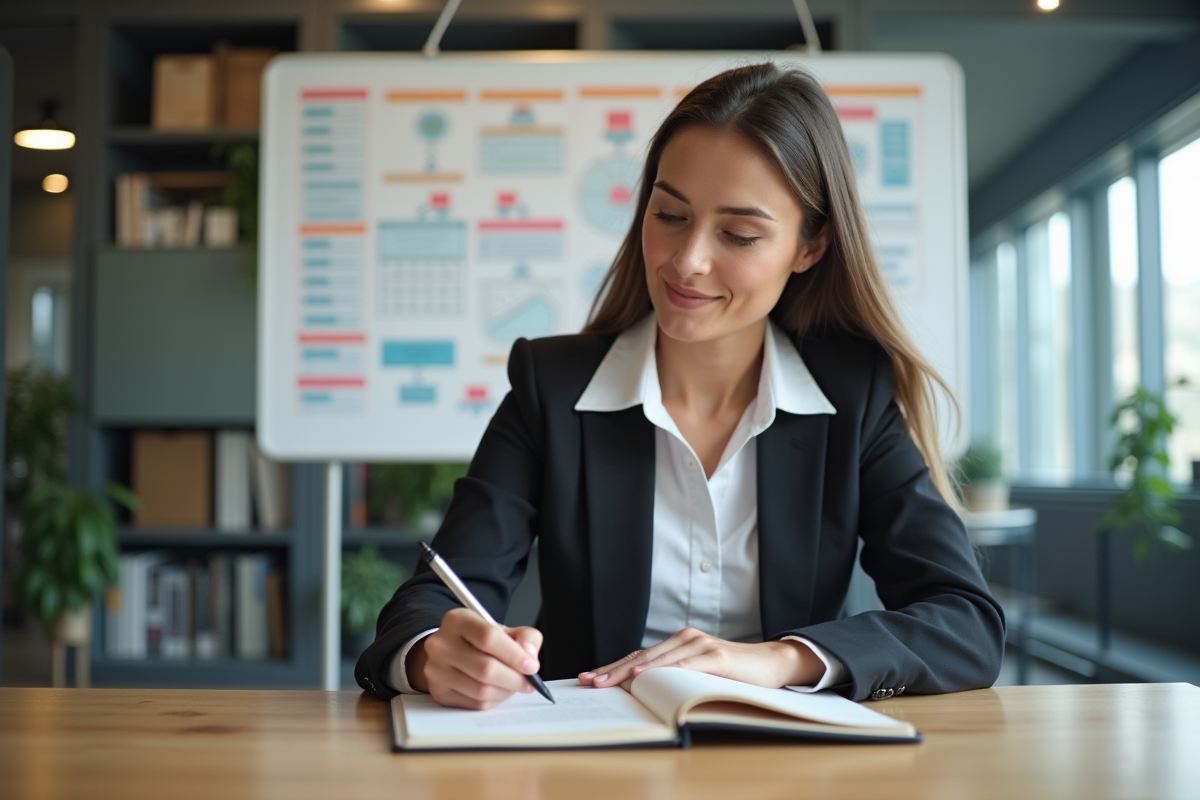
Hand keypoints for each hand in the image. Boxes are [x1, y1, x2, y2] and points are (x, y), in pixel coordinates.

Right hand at [407, 608, 542, 709]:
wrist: (450, 651)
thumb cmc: (479, 641)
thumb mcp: (504, 630)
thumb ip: (525, 636)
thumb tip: (530, 656)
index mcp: (457, 620)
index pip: (488, 637)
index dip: (515, 655)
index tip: (531, 666)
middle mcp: (441, 644)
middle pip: (485, 668)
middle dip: (514, 679)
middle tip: (528, 682)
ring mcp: (436, 670)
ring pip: (481, 690)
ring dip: (505, 692)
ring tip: (514, 685)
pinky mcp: (439, 692)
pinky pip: (474, 703)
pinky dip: (493, 700)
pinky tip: (498, 691)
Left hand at [576, 628, 824, 689]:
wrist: (772, 663)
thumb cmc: (734, 673)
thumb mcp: (698, 674)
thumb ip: (674, 677)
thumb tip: (642, 692)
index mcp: (679, 643)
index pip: (639, 657)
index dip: (613, 667)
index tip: (589, 678)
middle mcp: (686, 640)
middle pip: (642, 657)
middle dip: (613, 670)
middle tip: (590, 681)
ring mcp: (701, 646)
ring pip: (658, 660)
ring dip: (630, 672)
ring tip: (608, 681)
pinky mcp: (717, 657)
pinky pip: (685, 664)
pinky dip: (664, 670)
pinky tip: (646, 676)